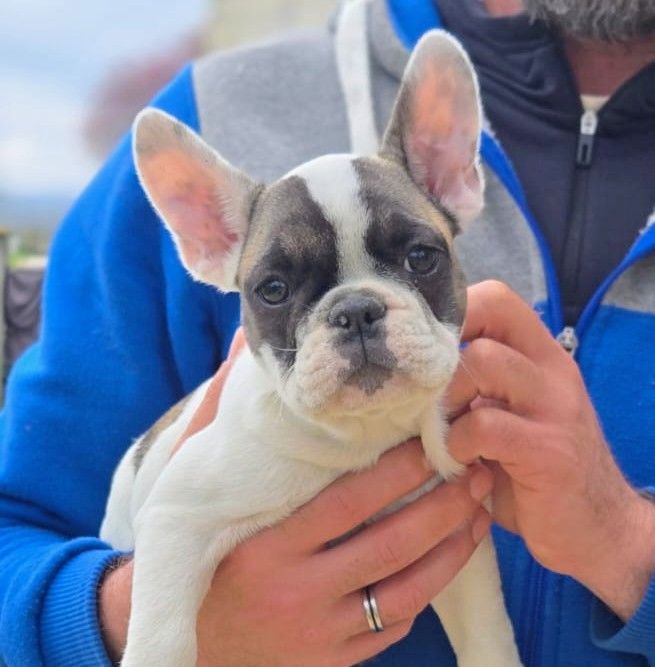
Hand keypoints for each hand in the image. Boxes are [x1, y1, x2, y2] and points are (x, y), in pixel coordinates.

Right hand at [100, 352, 493, 664]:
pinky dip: (427, 589)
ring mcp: (319, 633)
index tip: (430, 441)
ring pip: (406, 589)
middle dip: (444, 507)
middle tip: (476, 473)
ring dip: (453, 550)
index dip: (398, 471)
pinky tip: (448, 559)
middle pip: (390, 544)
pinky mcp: (333, 661)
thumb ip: (219, 415)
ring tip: (480, 513)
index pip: (349, 501)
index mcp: (267, 545)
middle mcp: (297, 592)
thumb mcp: (196, 484)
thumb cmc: (198, 549)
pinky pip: (394, 626)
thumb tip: (243, 344)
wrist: (187, 641)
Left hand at [446, 280, 654, 619]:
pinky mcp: (549, 451)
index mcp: (541, 357)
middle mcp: (552, 370)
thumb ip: (474, 389)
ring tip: (443, 429)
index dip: (452, 311)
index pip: (496, 298)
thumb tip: (406, 372)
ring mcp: (555, 407)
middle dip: (444, 348)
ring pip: (483, 361)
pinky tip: (461, 461)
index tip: (422, 350)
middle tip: (428, 391)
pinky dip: (458, 442)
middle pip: (489, 312)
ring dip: (446, 396)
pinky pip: (485, 425)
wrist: (596, 528)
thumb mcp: (507, 416)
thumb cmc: (534, 469)